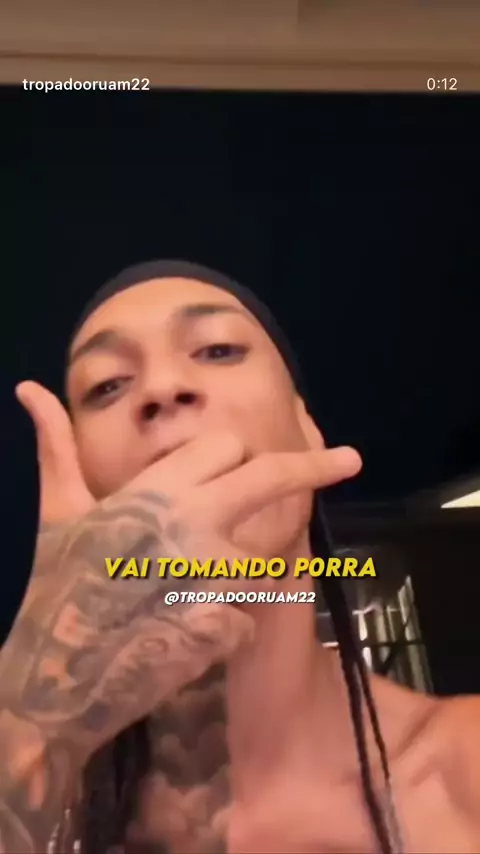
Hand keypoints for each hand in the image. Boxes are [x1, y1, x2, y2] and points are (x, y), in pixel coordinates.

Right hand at [3, 382, 360, 764]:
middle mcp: (196, 521)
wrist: (55, 677)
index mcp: (158, 488)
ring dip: (251, 569)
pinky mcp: (227, 626)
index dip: (231, 457)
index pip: (227, 447)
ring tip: (202, 590)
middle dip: (315, 465)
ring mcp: (216, 574)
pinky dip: (231, 624)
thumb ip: (56, 446)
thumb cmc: (57, 586)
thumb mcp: (58, 512)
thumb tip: (28, 387)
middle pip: (272, 478)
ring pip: (270, 555)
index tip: (243, 462)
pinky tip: (193, 634)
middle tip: (352, 459)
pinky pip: (251, 615)